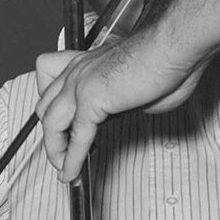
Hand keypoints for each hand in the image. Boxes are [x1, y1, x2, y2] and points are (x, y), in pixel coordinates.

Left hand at [35, 33, 209, 183]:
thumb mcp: (136, 88)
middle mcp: (78, 70)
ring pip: (51, 123)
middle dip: (51, 134)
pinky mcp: (92, 100)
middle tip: (63, 153)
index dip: (55, 112)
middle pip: (45, 107)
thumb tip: (122, 113)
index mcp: (86, 62)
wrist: (174, 46)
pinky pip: (76, 137)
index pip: (52, 87)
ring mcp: (81, 84)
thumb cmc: (166, 58)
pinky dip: (72, 159)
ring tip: (64, 169)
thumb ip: (122, 103)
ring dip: (55, 151)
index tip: (66, 133)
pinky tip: (73, 173)